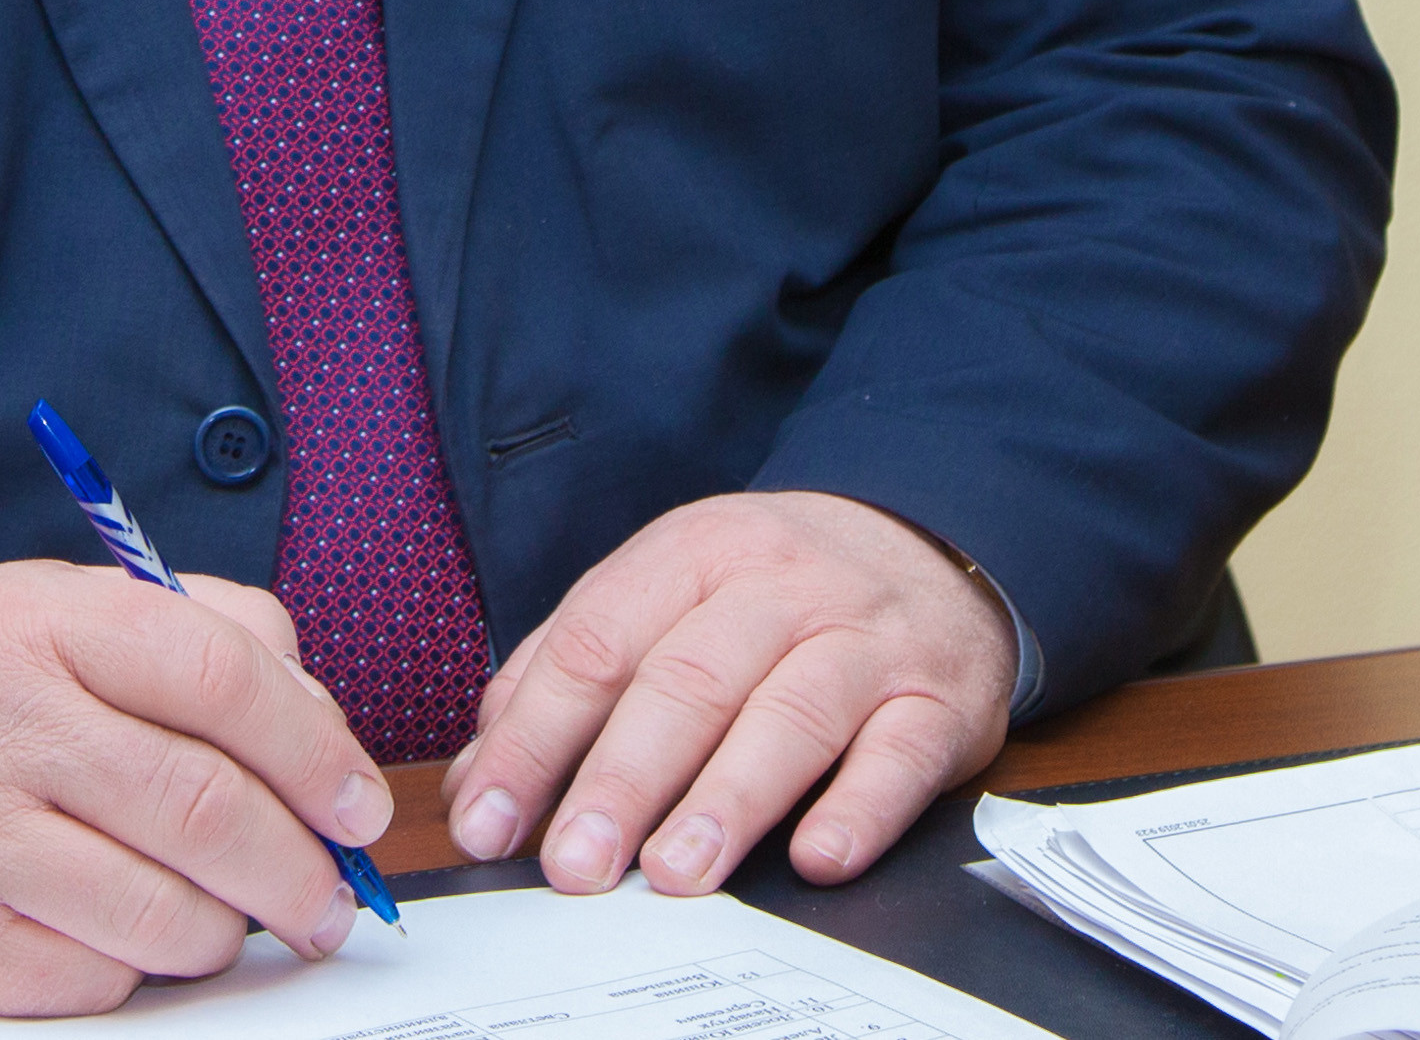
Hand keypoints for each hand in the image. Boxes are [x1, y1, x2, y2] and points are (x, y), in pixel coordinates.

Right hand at [0, 560, 394, 1012]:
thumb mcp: (67, 609)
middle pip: (205, 810)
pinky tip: (135, 935)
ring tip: (240, 916)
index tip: (359, 803)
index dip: (313, 747)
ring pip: (165, 916)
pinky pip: (98, 983)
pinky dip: (143, 972)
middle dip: (301, 867)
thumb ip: (206, 634)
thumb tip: (318, 723)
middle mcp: (1, 730)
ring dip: (232, 930)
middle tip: (335, 893)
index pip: (215, 674)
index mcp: (44, 624)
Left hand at [445, 491, 1013, 896]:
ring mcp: (865, 639)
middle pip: (688, 679)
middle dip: (623, 779)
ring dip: (728, 798)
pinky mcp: (938, 699)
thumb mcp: (669, 594)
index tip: (488, 820)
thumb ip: (571, 676)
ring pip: (790, 713)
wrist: (933, 545)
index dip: (534, 737)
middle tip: (575, 863)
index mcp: (694, 551)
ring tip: (675, 872)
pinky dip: (860, 809)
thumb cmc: (774, 592)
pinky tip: (817, 858)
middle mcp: (779, 585)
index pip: (597, 640)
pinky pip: (901, 754)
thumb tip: (481, 780)